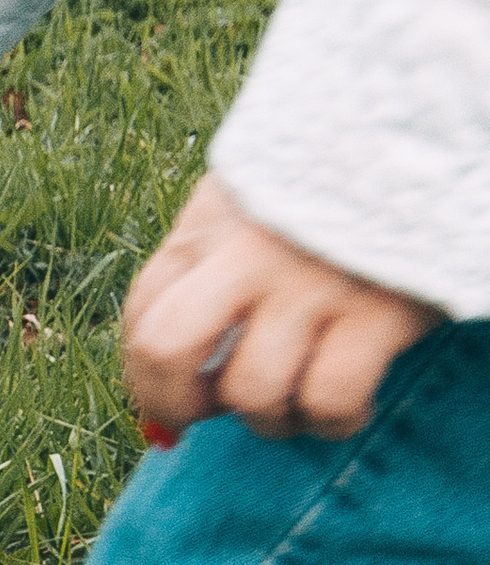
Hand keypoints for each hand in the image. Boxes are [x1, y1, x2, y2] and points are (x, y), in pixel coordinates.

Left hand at [120, 174, 440, 445]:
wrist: (423, 142)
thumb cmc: (328, 190)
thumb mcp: (249, 207)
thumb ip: (203, 274)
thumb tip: (160, 396)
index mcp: (209, 226)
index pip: (140, 315)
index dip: (144, 379)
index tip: (171, 404)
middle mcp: (247, 254)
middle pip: (166, 349)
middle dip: (175, 403)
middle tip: (210, 414)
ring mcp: (309, 284)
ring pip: (253, 392)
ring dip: (270, 421)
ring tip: (296, 405)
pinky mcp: (376, 312)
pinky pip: (329, 399)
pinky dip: (333, 422)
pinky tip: (345, 408)